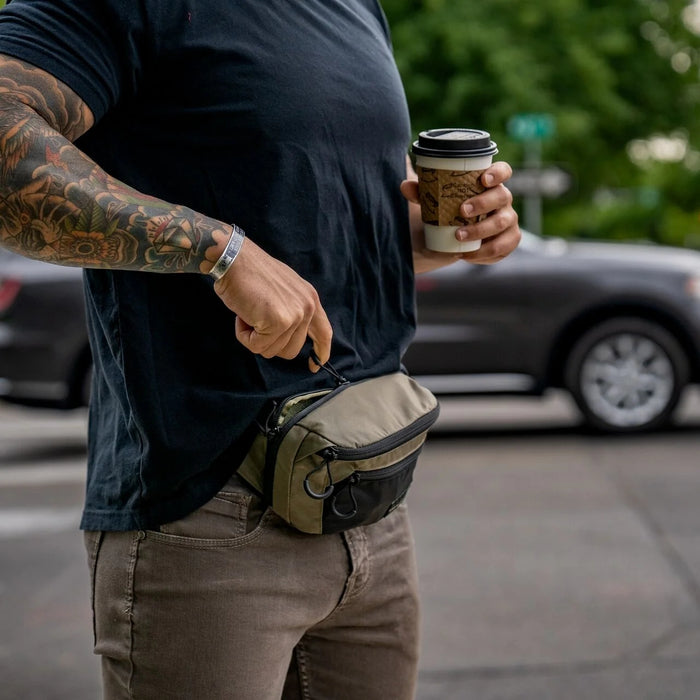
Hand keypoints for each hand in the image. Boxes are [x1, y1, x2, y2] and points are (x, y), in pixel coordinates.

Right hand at [213, 238, 332, 371]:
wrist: (232, 258)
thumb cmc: (249, 273)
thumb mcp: (281, 290)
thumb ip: (290, 310)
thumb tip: (286, 337)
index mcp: (310, 298)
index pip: (323, 333)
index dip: (320, 352)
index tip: (314, 366)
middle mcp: (307, 307)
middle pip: (290, 350)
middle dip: (268, 343)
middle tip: (254, 321)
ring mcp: (295, 315)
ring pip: (272, 351)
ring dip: (253, 337)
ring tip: (248, 313)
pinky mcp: (279, 322)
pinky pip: (257, 346)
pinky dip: (243, 336)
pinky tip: (241, 315)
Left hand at [400, 160, 520, 273]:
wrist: (456, 239)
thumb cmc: (449, 211)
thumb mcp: (433, 201)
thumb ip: (421, 192)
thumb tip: (405, 186)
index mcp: (489, 184)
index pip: (503, 171)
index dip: (498, 173)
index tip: (483, 179)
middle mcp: (502, 200)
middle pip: (502, 196)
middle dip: (483, 203)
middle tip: (462, 211)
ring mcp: (508, 220)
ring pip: (502, 223)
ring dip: (481, 230)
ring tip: (458, 236)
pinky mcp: (508, 241)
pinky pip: (503, 247)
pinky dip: (485, 252)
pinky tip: (468, 254)